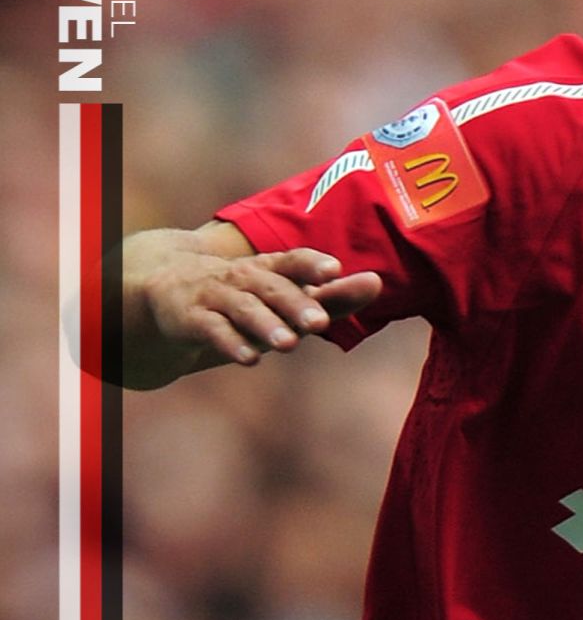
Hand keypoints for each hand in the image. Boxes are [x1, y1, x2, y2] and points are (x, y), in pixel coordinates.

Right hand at [121, 223, 382, 387]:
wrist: (169, 289)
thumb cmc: (248, 295)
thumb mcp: (288, 295)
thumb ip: (332, 294)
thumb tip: (377, 283)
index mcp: (270, 267)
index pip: (292, 260)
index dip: (312, 264)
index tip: (335, 269)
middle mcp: (244, 277)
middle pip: (272, 287)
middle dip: (295, 303)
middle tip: (319, 322)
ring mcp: (216, 296)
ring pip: (243, 308)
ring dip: (265, 325)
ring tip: (288, 344)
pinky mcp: (192, 319)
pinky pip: (212, 330)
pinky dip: (230, 343)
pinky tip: (249, 359)